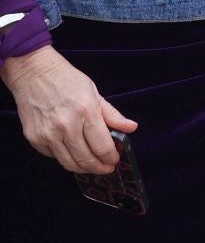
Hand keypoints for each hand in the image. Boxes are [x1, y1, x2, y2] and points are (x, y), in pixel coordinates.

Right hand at [1, 47, 136, 173]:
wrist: (34, 73)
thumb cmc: (67, 81)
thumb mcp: (95, 93)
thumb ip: (112, 115)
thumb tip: (132, 128)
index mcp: (86, 112)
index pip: (102, 146)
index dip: (111, 157)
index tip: (115, 160)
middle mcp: (66, 126)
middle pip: (86, 160)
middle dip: (100, 168)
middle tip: (106, 168)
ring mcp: (48, 134)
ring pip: (69, 163)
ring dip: (83, 169)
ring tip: (92, 166)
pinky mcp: (34, 138)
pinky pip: (54, 156)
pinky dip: (65, 157)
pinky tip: (73, 152)